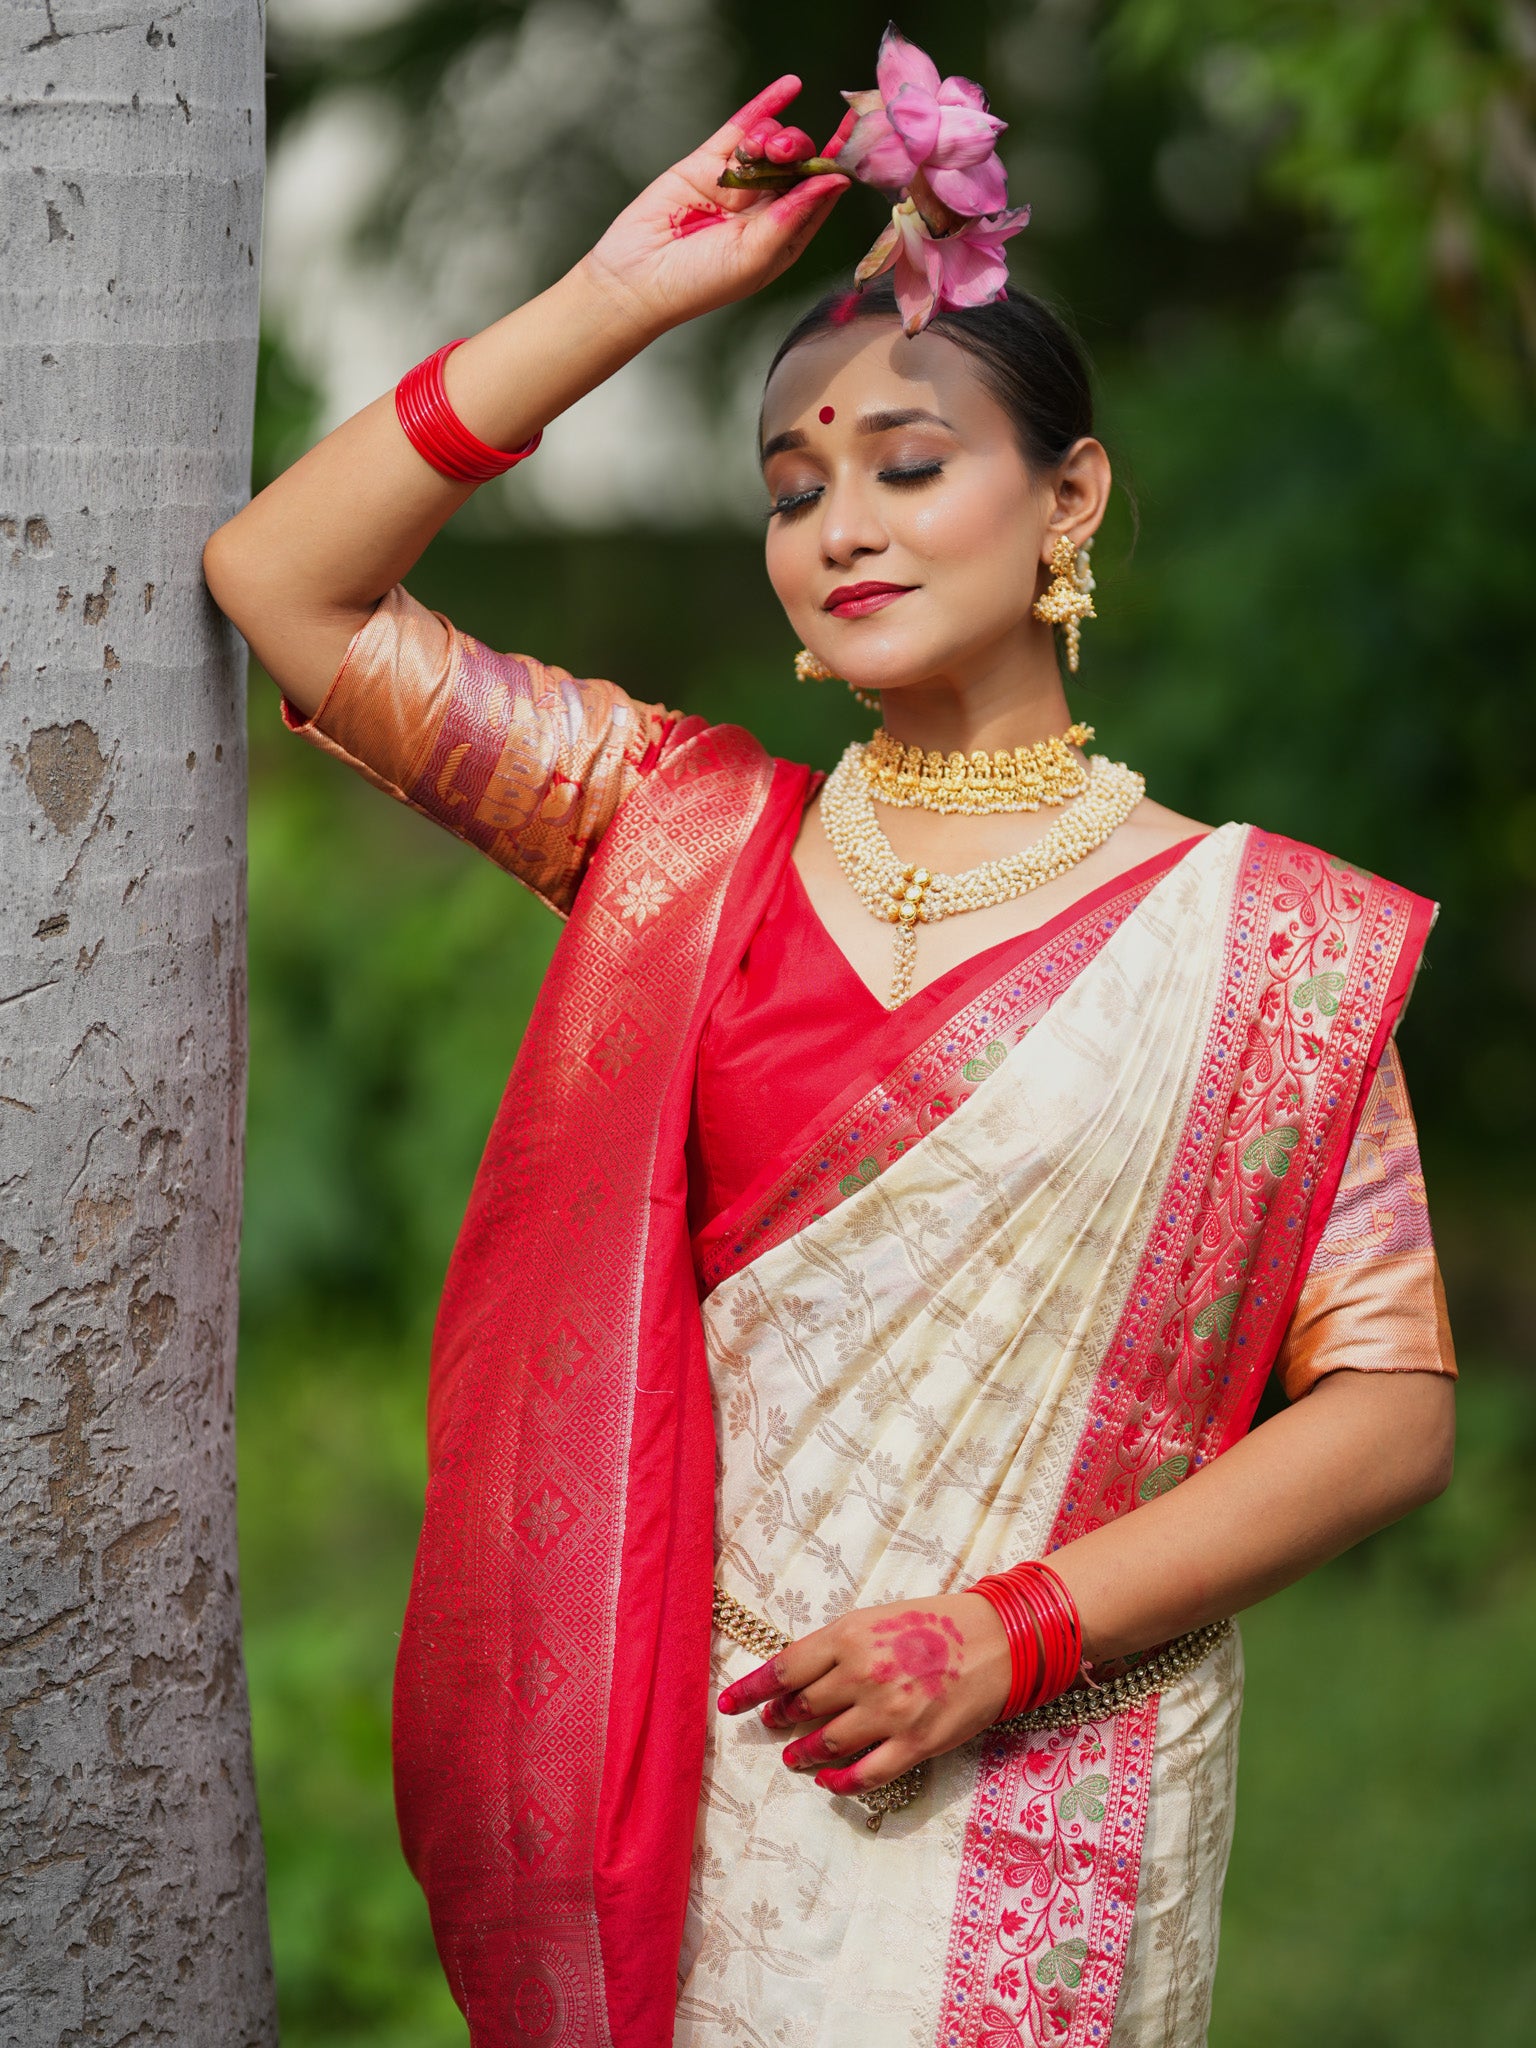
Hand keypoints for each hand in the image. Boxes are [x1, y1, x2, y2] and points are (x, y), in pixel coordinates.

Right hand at [580, 76, 852, 340]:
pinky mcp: (707, 163)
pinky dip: (765, 106)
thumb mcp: (755, 255)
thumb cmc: (699, 283)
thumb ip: (793, 215)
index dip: (839, 167)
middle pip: (799, 164)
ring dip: (775, 137)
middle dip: (800, 151)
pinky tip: (790, 86)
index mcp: (783, 237)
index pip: (820, 196)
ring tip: (761, 149)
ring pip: (771, 144)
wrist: (637, 277)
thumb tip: (835, 180)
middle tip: (784, 153)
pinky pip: (741, 127)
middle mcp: (764, 209)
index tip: (860, 140)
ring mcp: (736, 183)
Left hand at [716, 1593, 1010, 1797]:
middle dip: (781, 1718)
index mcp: (850, 1636)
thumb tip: (797, 1675)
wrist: (998, 1640)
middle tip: (773, 1723)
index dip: (752, 1690)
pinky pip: (866, 1773)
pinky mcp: (916, 1744)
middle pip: (802, 1707)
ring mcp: (889, 1714)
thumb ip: (838, 1646)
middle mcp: (863, 1675)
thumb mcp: (877, 1619)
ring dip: (803, 1753)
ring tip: (793, 1756)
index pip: (784, 1668)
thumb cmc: (936, 1623)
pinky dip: (841, 1781)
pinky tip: (828, 1780)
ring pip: (827, 1743)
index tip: (729, 1704)